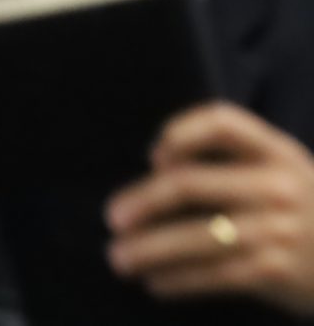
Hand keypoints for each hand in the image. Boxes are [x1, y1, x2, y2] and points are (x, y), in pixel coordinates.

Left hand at [107, 102, 313, 310]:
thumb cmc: (306, 214)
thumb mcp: (287, 174)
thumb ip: (237, 162)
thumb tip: (157, 171)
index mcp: (279, 152)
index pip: (223, 122)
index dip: (181, 132)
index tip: (153, 156)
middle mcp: (278, 186)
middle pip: (190, 184)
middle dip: (142, 201)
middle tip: (112, 218)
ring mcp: (279, 230)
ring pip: (194, 236)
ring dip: (148, 250)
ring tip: (119, 258)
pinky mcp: (277, 272)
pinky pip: (213, 274)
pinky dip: (177, 280)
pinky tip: (156, 283)